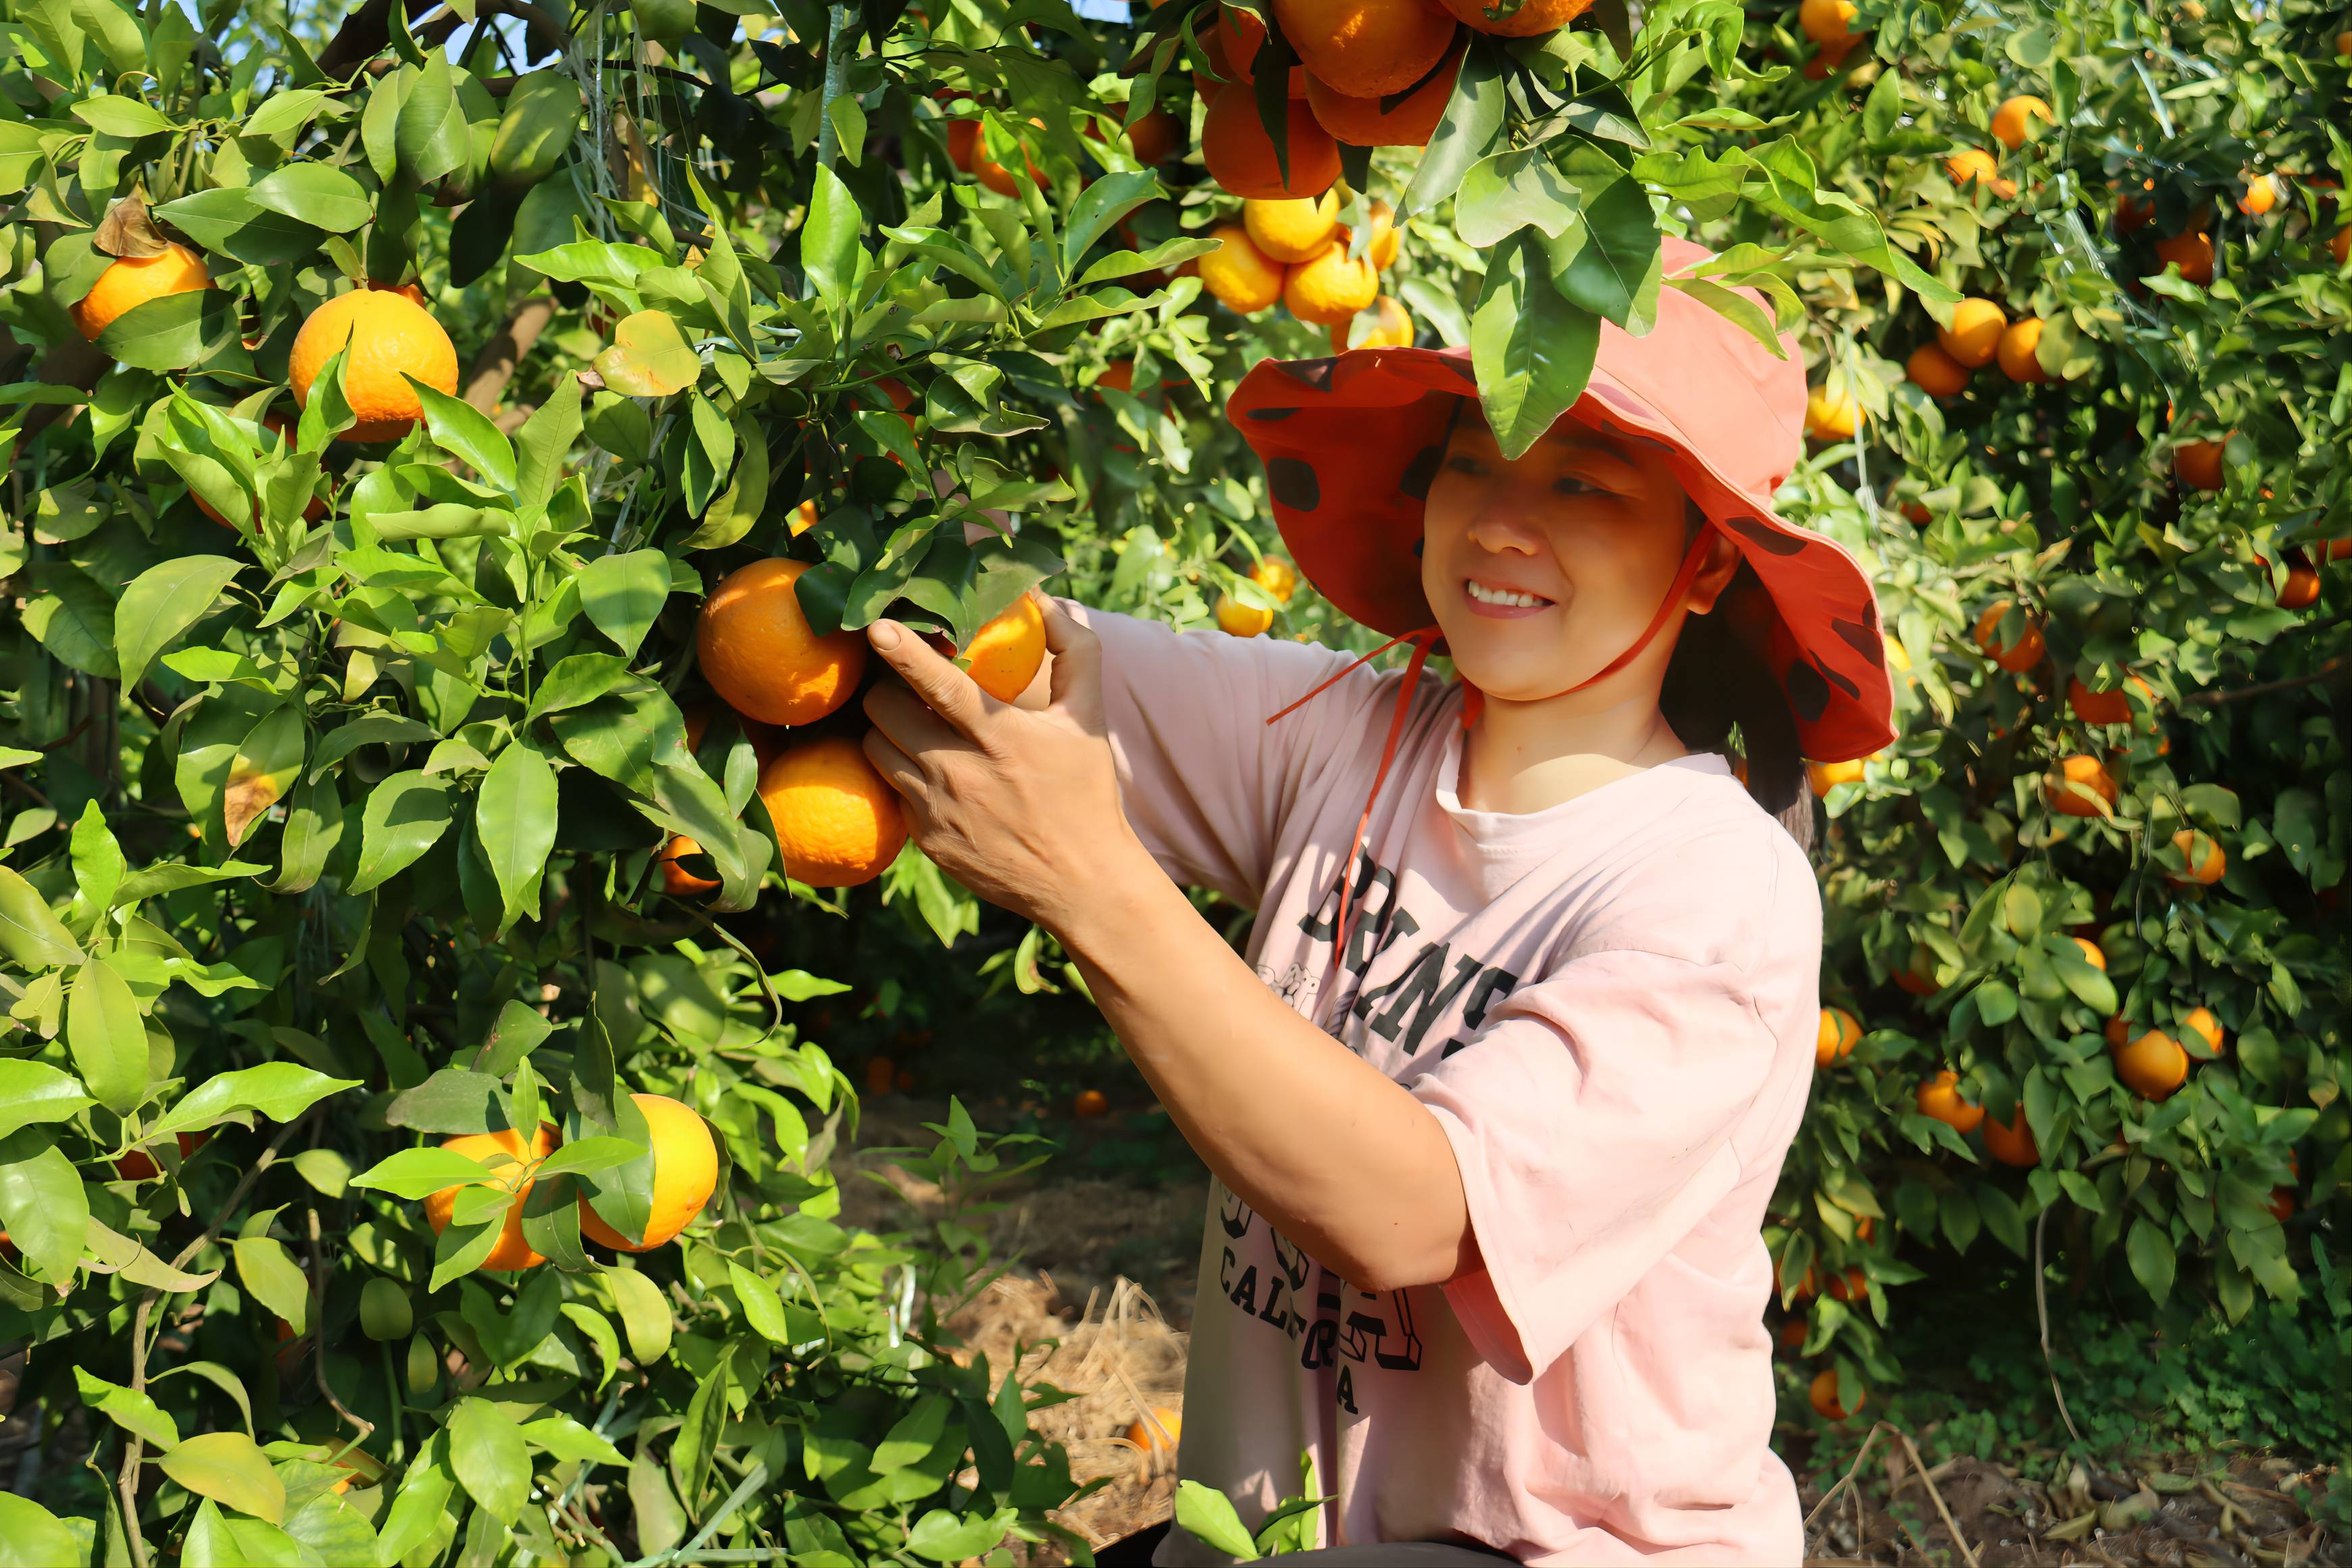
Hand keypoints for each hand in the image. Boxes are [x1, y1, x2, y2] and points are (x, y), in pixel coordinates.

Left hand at [861, 596, 1138, 931]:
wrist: (1082, 883)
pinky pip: (890, 790)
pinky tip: (934, 776)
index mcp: (1003, 739)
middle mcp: (962, 774)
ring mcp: (937, 811)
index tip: (877, 627)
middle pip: (886, 711)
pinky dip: (903, 774)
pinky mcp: (924, 840)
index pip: (943, 687)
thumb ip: (1075, 652)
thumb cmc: (1087, 790)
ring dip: (887, 730)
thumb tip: (1044, 601)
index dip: (906, 654)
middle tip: (908, 687)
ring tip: (917, 728)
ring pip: (875, 748)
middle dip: (888, 688)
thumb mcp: (1089, 719)